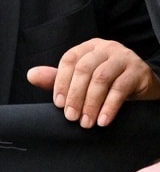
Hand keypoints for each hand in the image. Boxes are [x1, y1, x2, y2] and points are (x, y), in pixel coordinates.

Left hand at [28, 40, 159, 127]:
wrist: (140, 86)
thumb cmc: (106, 84)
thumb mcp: (81, 81)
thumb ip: (57, 79)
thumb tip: (31, 75)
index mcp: (88, 48)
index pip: (70, 59)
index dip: (61, 82)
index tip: (58, 104)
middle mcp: (106, 48)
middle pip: (85, 69)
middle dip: (75, 96)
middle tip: (71, 118)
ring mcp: (123, 57)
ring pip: (101, 78)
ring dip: (91, 103)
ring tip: (86, 123)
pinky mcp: (138, 71)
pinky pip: (121, 88)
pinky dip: (109, 106)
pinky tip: (102, 121)